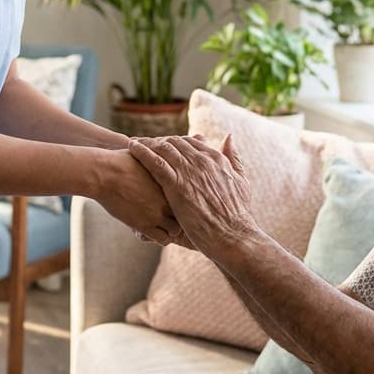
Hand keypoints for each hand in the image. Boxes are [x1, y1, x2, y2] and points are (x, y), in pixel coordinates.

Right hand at [95, 149, 181, 244]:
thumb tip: (158, 150)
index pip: (189, 195)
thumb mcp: (145, 155)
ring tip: (162, 225)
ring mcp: (158, 213)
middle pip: (186, 214)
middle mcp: (169, 198)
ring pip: (177, 230)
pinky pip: (162, 239)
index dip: (185, 200)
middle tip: (174, 216)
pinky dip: (160, 237)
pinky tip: (151, 230)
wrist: (105, 173)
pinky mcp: (145, 225)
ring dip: (171, 228)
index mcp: (172, 180)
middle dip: (181, 216)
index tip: (179, 202)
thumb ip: (157, 158)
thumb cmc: (121, 161)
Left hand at [128, 134, 257, 257]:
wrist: (232, 236)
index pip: (189, 142)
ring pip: (163, 148)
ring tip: (134, 142)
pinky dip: (142, 152)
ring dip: (147, 143)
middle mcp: (201, 160)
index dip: (175, 141)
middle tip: (144, 142)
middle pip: (174, 142)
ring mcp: (189, 171)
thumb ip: (234, 158)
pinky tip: (132, 148)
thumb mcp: (241, 181)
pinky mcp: (177, 185)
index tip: (163, 143)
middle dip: (158, 141)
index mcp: (215, 159)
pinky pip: (155, 162)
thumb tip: (229, 137)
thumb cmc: (236, 215)